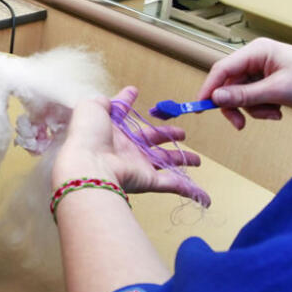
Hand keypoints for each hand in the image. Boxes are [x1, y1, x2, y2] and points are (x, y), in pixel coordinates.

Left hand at [53, 87, 206, 203]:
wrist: (88, 164)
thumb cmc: (88, 134)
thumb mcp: (92, 107)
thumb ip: (106, 101)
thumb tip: (119, 95)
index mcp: (114, 130)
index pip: (126, 116)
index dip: (132, 106)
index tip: (141, 98)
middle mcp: (127, 149)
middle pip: (153, 141)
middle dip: (168, 136)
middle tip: (182, 134)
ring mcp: (138, 166)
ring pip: (166, 162)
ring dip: (183, 161)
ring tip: (197, 160)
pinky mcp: (147, 181)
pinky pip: (173, 185)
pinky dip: (189, 190)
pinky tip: (203, 195)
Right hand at [197, 38, 291, 129]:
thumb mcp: (277, 90)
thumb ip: (245, 95)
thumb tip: (217, 97)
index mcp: (257, 51)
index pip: (223, 68)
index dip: (210, 87)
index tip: (200, 107)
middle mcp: (257, 59)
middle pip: (230, 84)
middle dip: (236, 105)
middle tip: (239, 124)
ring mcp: (264, 72)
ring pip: (242, 95)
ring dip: (254, 109)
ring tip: (274, 113)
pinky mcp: (271, 84)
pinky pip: (255, 99)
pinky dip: (263, 109)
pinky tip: (278, 111)